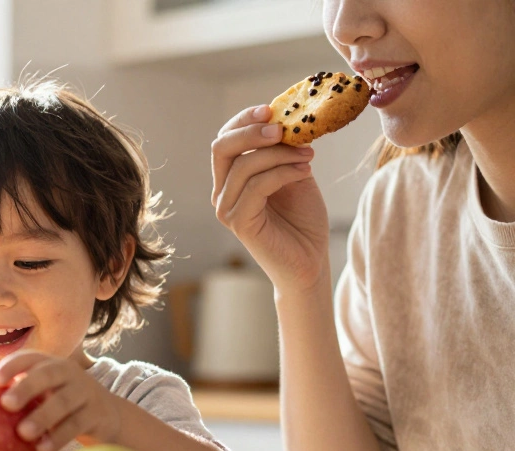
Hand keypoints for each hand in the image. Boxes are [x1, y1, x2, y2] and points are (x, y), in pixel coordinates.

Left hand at [0, 350, 120, 450]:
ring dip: (42, 417)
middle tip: (6, 405)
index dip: (10, 367)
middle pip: (47, 375)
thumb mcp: (37, 390)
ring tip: (23, 433)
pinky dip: (59, 437)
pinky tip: (42, 449)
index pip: (27, 359)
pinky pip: (77, 424)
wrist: (105, 414)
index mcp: (47, 363)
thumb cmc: (55, 400)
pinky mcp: (97, 414)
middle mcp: (67, 372)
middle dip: (26, 388)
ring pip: (63, 401)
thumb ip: (6, 387)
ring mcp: (85, 391)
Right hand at [210, 105, 330, 294]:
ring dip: (280, 154)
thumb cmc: (303, 220)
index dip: (244, 120)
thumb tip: (287, 120)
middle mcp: (222, 193)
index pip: (225, 140)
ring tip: (309, 154)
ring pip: (244, 165)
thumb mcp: (295, 173)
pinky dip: (283, 172)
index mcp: (231, 178)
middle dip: (251, 131)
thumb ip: (284, 151)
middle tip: (283, 128)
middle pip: (221, 147)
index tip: (272, 110)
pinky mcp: (239, 223)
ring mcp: (226, 209)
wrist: (310, 260)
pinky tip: (304, 171)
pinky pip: (257, 186)